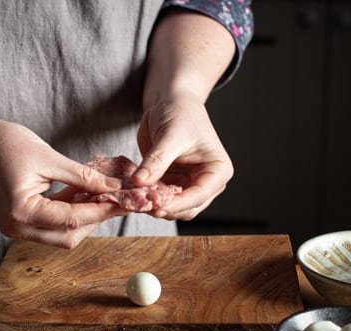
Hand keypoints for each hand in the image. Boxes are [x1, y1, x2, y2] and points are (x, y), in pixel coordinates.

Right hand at [0, 113, 125, 247]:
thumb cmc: (7, 144)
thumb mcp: (49, 157)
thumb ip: (82, 176)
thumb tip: (113, 187)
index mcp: (22, 212)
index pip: (71, 219)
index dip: (101, 210)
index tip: (123, 200)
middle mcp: (18, 228)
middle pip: (69, 237)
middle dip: (95, 219)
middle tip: (117, 200)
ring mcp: (19, 228)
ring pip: (63, 235)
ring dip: (85, 218)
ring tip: (103, 195)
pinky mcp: (22, 222)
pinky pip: (53, 225)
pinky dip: (71, 213)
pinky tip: (85, 196)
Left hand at [133, 93, 233, 219]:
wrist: (171, 101)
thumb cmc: (180, 112)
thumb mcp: (169, 136)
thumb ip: (156, 161)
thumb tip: (139, 183)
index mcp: (218, 170)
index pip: (199, 195)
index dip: (177, 204)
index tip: (155, 207)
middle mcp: (207, 182)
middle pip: (187, 208)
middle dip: (164, 208)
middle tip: (140, 204)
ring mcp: (188, 185)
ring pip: (172, 208)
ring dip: (154, 205)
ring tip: (134, 199)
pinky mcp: (171, 183)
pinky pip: (160, 199)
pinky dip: (147, 199)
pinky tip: (132, 194)